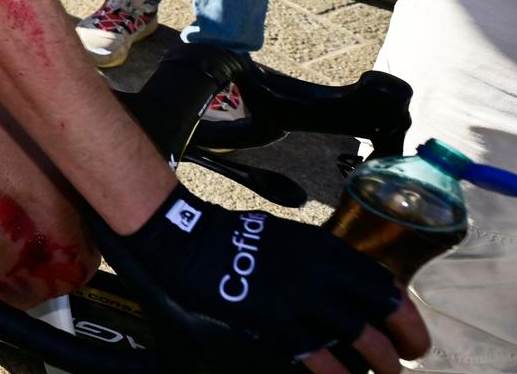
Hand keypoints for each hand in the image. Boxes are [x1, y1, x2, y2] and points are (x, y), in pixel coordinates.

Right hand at [96, 184, 426, 373]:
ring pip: (359, 339)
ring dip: (379, 363)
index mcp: (324, 247)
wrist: (188, 241)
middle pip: (381, 313)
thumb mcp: (288, 236)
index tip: (410, 331)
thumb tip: (346, 289)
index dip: (406, 313)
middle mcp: (320, 272)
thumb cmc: (233, 236)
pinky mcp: (276, 324)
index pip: (383, 283)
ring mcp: (299, 299)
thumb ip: (319, 261)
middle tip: (408, 357)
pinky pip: (319, 358)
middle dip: (404, 342)